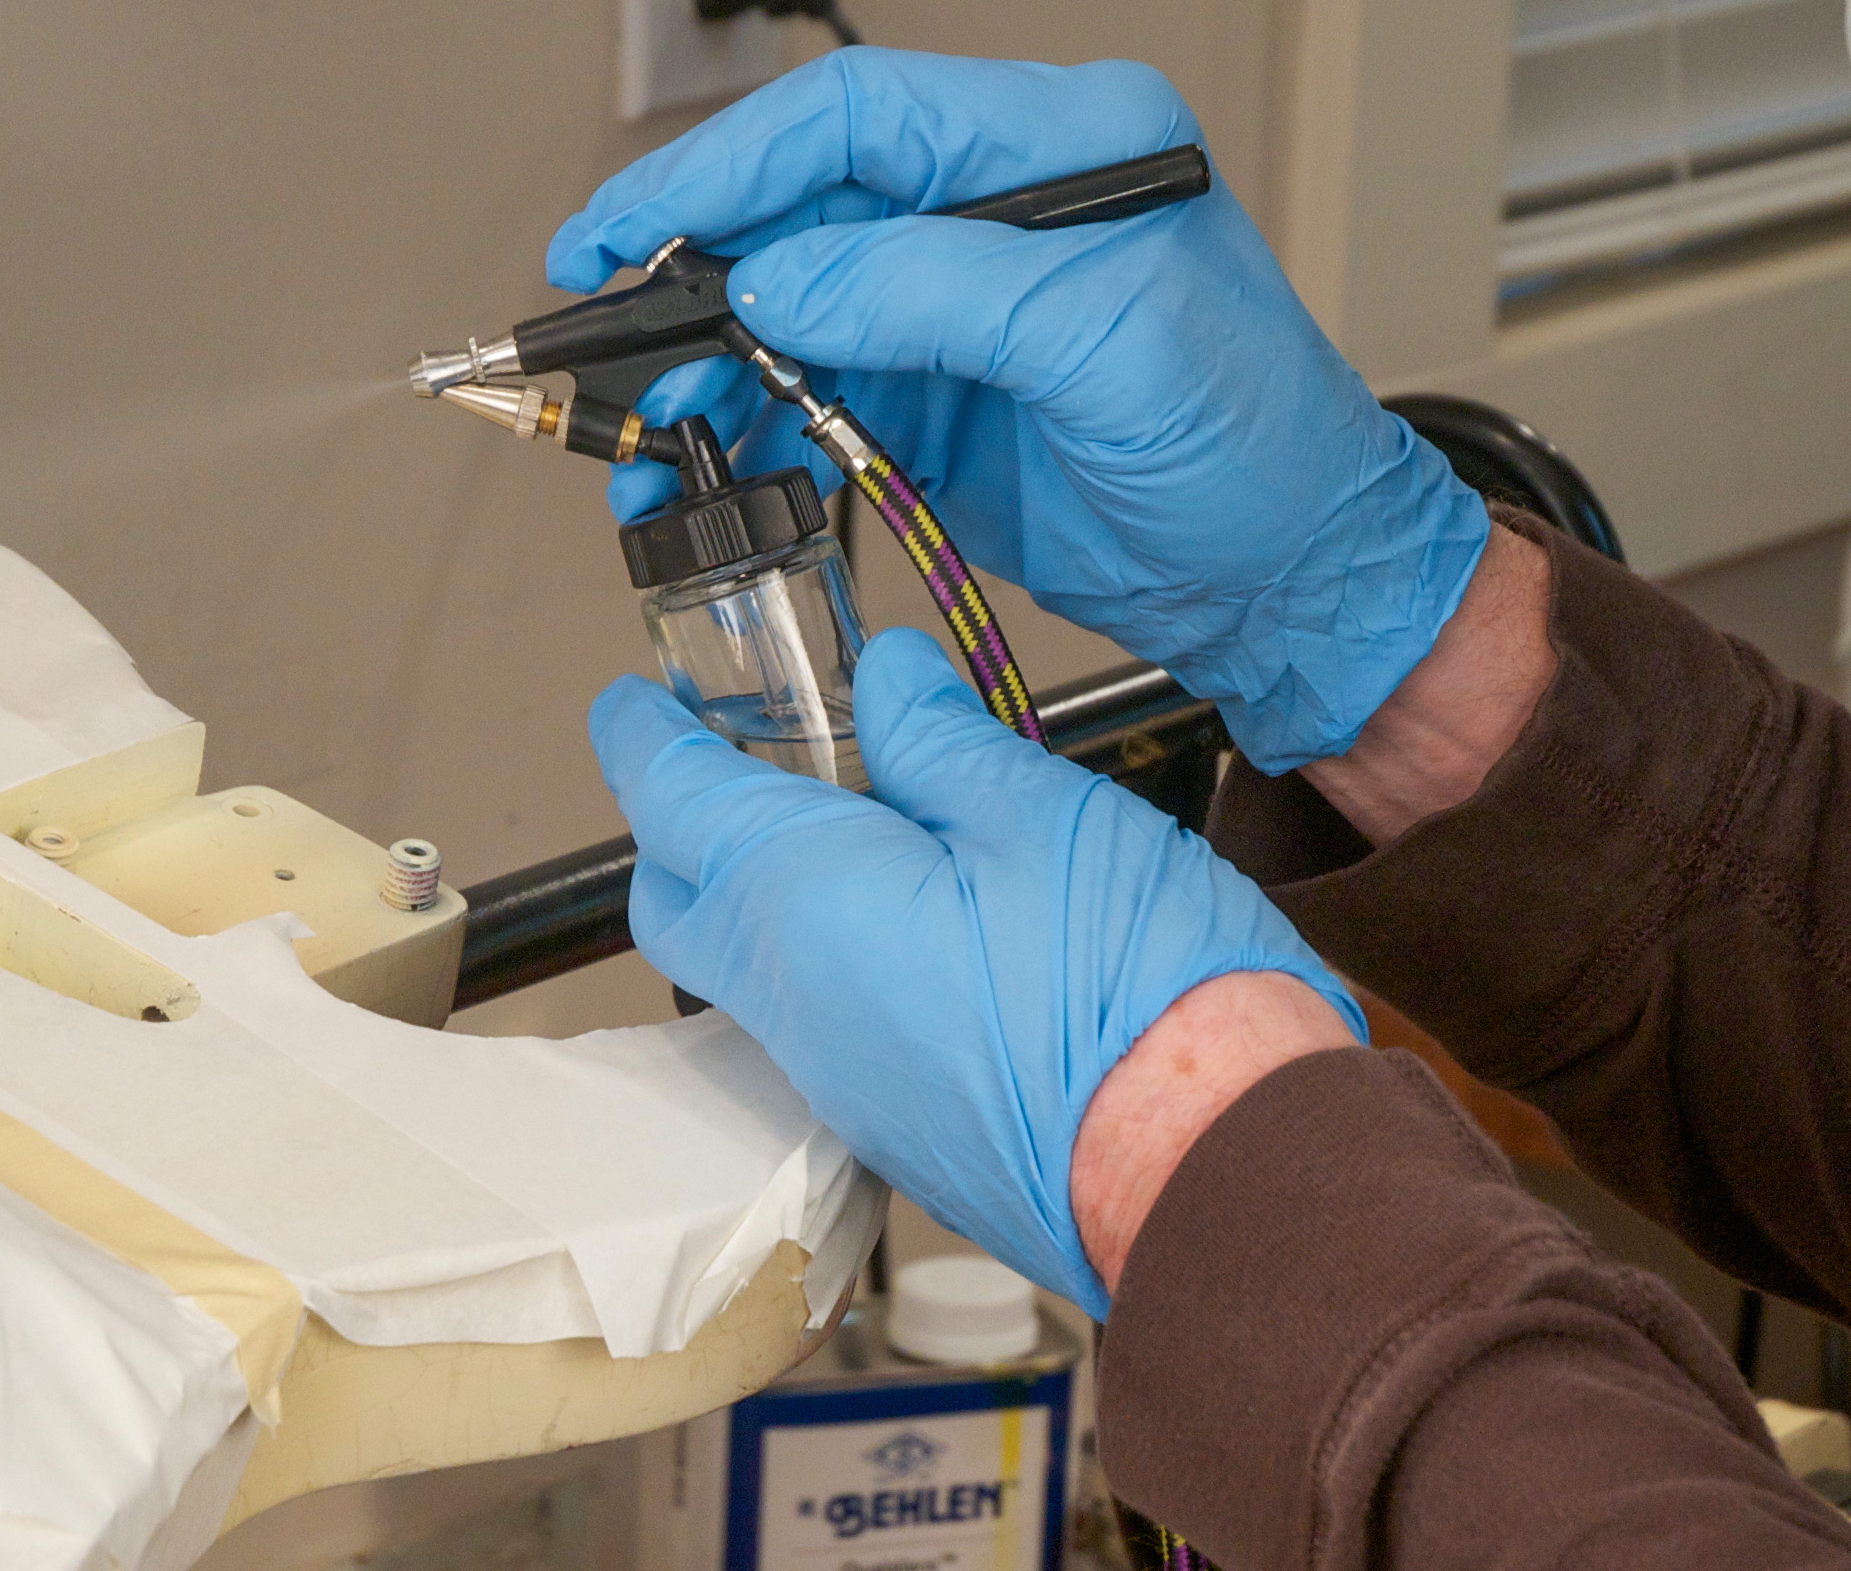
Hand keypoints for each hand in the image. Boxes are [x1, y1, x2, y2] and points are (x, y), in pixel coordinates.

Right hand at [552, 50, 1490, 770]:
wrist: (1295, 587)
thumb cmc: (1263, 452)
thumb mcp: (1111, 347)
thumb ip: (938, 294)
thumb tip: (779, 281)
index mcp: (1063, 145)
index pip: (860, 116)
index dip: (731, 162)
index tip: (637, 224)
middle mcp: (1001, 210)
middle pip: (802, 204)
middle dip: (695, 271)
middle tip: (611, 333)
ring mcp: (962, 307)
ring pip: (785, 306)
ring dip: (705, 368)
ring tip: (650, 431)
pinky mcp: (936, 397)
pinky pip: (806, 393)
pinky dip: (744, 431)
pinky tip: (703, 467)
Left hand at [592, 628, 1364, 1313]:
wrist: (1212, 1169)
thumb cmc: (1137, 988)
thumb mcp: (1045, 815)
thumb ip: (943, 744)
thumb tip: (885, 681)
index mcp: (809, 903)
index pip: (673, 804)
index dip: (644, 738)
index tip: (638, 700)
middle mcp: (799, 1005)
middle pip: (682, 908)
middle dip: (683, 828)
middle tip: (741, 756)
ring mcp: (842, 1083)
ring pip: (749, 976)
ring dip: (764, 898)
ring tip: (859, 823)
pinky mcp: (896, 1129)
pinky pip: (819, 1030)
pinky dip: (829, 960)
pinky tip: (919, 916)